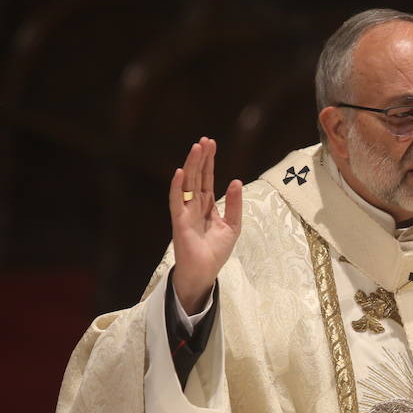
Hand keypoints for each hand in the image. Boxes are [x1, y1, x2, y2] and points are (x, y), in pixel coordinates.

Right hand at [169, 137, 242, 313]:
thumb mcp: (232, 225)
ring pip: (188, 184)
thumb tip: (236, 180)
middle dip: (201, 158)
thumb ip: (235, 204)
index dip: (209, 162)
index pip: (207, 179)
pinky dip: (177, 187)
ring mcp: (185, 212)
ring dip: (191, 166)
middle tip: (205, 140)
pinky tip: (179, 173)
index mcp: (207, 205)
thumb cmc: (216, 251)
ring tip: (196, 148)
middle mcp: (194, 205)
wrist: (205, 272)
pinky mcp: (179, 222)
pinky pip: (176, 202)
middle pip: (197, 177)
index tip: (211, 144)